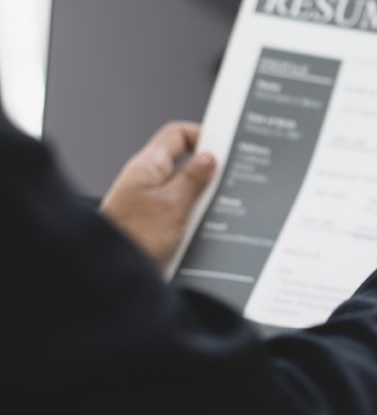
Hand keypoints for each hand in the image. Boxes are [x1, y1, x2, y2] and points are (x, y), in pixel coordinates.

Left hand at [100, 122, 216, 269]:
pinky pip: (179, 213)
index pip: (177, 136)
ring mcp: (148, 203)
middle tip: (225, 183)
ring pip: (184, 191)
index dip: (202, 137)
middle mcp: (145, 181)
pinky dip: (193, 219)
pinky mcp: (152, 225)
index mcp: (147, 166)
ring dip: (201, 201)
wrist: (113, 279)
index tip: (224, 148)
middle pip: (184, 164)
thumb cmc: (133, 238)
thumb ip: (194, 179)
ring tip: (209, 214)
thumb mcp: (174, 205)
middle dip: (207, 174)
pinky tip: (200, 231)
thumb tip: (209, 159)